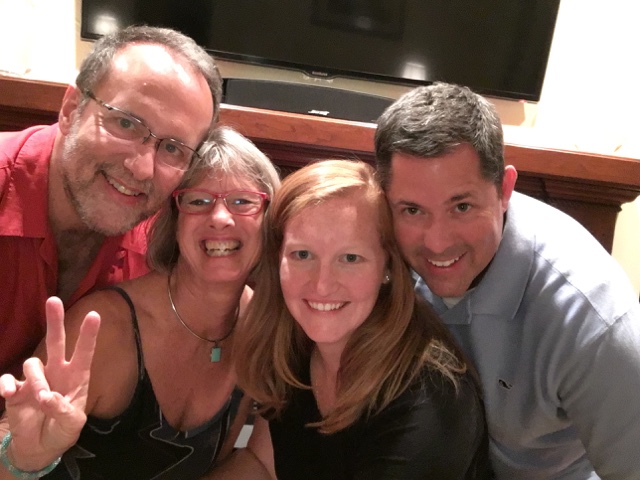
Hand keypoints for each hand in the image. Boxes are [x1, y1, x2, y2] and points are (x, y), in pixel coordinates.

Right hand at [0, 297, 99, 470]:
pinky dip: (6, 384)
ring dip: (36, 380)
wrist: (39, 447)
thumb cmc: (63, 431)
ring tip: (41, 400)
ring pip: (33, 364)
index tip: (95, 315)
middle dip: (55, 321)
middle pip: (56, 341)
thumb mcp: (72, 425)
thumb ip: (63, 411)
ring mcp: (35, 379)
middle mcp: (57, 372)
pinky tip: (8, 393)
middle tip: (53, 300)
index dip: (89, 334)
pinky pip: (8, 379)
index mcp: (77, 377)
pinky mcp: (16, 390)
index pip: (85, 351)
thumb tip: (48, 397)